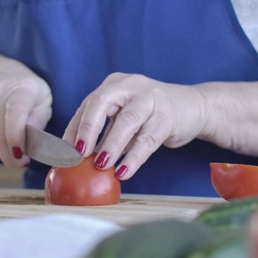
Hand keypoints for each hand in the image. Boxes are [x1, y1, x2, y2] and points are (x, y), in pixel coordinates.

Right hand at [0, 51, 51, 166]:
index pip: (15, 116)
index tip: (22, 156)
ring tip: (10, 150)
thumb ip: (40, 118)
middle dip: (9, 157)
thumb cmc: (21, 88)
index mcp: (21, 90)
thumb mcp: (41, 96)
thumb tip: (36, 139)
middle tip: (20, 162)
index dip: (17, 140)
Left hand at [63, 73, 207, 179]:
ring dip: (111, 145)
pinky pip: (147, 139)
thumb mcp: (124, 117)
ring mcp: (151, 99)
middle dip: (88, 129)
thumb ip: (104, 131)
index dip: (74, 128)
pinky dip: (134, 158)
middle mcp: (130, 86)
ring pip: (127, 121)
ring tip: (101, 165)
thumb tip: (76, 158)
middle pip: (102, 103)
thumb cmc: (150, 115)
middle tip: (78, 153)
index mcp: (114, 85)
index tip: (63, 152)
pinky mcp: (168, 116)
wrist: (194, 107)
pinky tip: (123, 172)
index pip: (88, 105)